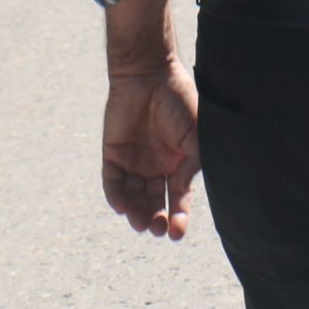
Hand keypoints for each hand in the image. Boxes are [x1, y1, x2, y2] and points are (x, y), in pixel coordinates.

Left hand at [102, 68, 200, 240]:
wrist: (150, 74)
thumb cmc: (179, 101)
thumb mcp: (196, 136)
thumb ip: (192, 165)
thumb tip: (183, 193)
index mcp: (178, 163)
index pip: (178, 197)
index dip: (179, 217)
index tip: (177, 234)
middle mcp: (156, 166)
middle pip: (154, 202)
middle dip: (156, 219)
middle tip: (158, 230)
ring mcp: (134, 162)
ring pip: (133, 197)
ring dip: (136, 213)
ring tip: (141, 223)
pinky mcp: (113, 155)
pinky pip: (113, 182)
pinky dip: (116, 196)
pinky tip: (123, 207)